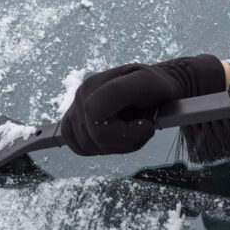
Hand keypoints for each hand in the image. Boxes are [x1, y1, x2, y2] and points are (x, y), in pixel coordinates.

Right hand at [61, 55, 224, 155]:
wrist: (155, 88)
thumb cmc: (155, 86)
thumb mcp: (146, 81)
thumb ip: (118, 91)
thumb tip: (95, 114)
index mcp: (93, 86)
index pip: (97, 126)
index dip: (124, 132)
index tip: (146, 123)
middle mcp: (80, 97)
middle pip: (95, 139)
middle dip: (125, 139)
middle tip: (142, 125)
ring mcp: (75, 111)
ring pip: (89, 146)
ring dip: (117, 144)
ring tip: (131, 127)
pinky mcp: (74, 125)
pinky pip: (81, 148)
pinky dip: (102, 147)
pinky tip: (117, 133)